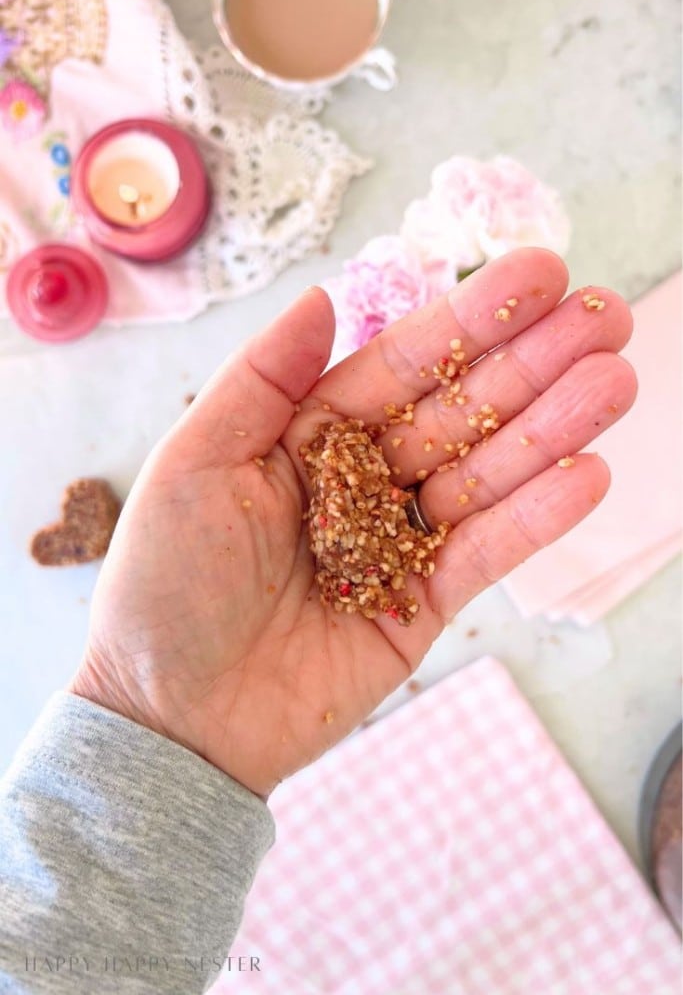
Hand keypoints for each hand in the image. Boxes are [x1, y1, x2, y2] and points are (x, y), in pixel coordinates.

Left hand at [70, 249, 635, 796]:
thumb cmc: (165, 585)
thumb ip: (261, 379)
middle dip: (532, 364)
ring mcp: (399, 542)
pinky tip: (588, 474)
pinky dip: (536, 519)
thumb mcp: (194, 464)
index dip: (468, 321)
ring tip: (616, 382)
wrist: (173, 719)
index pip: (402, 366)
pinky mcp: (425, 605)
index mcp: (310, 436)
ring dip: (553, 430)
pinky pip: (487, 555)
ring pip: (486, 476)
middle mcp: (363, 479)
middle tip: (606, 316)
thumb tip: (323, 296)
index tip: (537, 275)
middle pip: (460, 411)